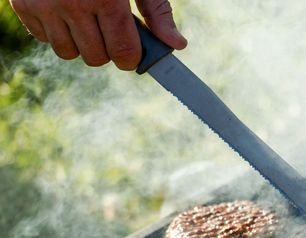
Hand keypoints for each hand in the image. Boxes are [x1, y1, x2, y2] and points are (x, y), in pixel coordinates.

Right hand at [9, 0, 186, 69]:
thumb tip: (177, 44)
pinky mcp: (22, 4)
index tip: (132, 54)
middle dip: (107, 50)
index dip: (131, 58)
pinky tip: (65, 11)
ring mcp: (44, 5)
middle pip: (95, 58)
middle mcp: (72, 3)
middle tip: (108, 29)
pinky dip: (56, 32)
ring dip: (80, 44)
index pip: (123, 52)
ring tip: (86, 18)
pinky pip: (44, 39)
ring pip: (67, 53)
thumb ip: (157, 12)